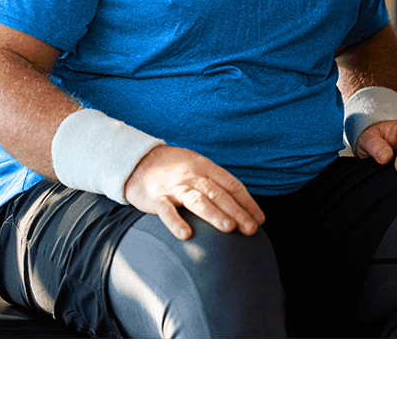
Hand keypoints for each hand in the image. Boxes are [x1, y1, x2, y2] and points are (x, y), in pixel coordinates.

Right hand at [123, 145, 264, 240]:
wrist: (137, 161)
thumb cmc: (173, 169)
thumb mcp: (197, 167)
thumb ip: (215, 184)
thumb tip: (242, 207)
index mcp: (205, 167)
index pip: (231, 184)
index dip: (247, 202)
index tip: (260, 219)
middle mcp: (191, 176)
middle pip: (218, 193)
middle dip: (237, 211)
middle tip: (251, 230)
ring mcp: (173, 187)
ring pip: (196, 200)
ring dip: (214, 214)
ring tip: (229, 228)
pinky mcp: (155, 198)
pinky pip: (166, 210)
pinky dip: (176, 222)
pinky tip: (186, 235)